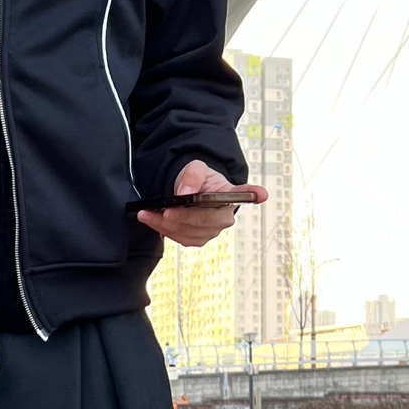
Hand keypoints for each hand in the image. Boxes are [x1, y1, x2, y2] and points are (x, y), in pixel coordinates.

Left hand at [136, 160, 266, 247]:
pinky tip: (153, 221)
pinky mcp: (198, 239)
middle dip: (180, 217)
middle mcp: (224, 217)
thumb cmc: (199, 180)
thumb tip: (184, 193)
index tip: (262, 194)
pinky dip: (165, 230)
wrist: (193, 192)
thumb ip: (191, 177)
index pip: (244, 195)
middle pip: (204, 222)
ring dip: (165, 225)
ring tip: (146, 214)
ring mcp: (212, 231)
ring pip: (189, 233)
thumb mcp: (195, 168)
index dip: (252, 194)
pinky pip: (181, 238)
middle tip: (161, 211)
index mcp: (229, 196)